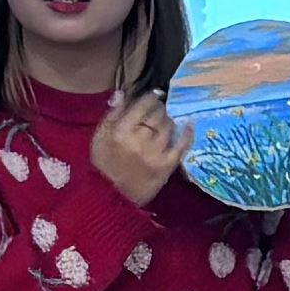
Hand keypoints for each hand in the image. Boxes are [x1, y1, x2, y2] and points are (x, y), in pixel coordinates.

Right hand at [91, 90, 187, 205]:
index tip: (151, 98)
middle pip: (158, 113)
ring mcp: (156, 153)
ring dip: (167, 121)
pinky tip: (189, 124)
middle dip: (158, 109)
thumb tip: (123, 93)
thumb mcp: (100, 137)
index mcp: (121, 130)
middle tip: (157, 111)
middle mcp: (140, 139)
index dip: (150, 98)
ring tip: (163, 123)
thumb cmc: (103, 164)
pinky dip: (187, 133)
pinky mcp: (167, 166)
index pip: (143, 104)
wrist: (111, 198)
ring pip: (169, 126)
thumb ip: (113, 114)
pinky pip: (182, 145)